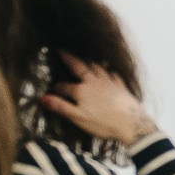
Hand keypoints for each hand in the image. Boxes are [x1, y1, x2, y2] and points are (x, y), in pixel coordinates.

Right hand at [41, 55, 158, 144]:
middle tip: (63, 51)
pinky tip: (108, 70)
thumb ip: (60, 107)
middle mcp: (94, 82)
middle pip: (80, 68)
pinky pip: (113, 74)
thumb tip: (43, 98)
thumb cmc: (103, 123)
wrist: (131, 123)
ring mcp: (109, 83)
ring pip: (97, 67)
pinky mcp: (121, 86)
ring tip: (85, 58)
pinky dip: (108, 70)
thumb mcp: (78, 117)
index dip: (56, 87)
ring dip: (89, 62)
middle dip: (70, 59)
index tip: (50, 87)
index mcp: (82, 91)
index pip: (64, 87)